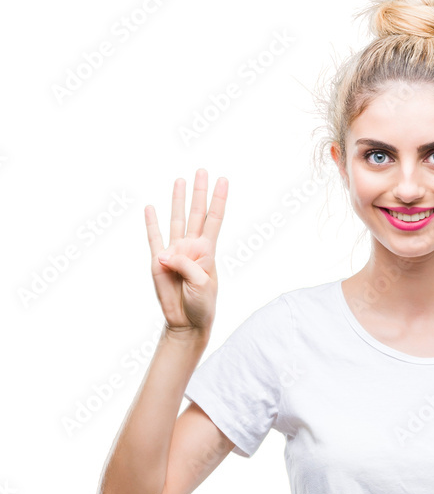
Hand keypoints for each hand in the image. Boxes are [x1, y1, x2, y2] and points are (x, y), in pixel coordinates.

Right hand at [145, 168, 227, 333]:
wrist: (186, 322)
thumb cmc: (201, 305)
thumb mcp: (201, 284)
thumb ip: (185, 265)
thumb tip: (165, 254)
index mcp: (207, 251)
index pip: (214, 219)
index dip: (218, 200)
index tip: (223, 180)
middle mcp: (191, 247)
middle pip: (196, 213)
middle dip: (199, 192)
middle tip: (202, 170)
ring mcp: (174, 252)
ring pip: (176, 220)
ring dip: (177, 200)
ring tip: (180, 180)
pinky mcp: (158, 262)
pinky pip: (154, 238)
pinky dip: (151, 223)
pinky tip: (151, 208)